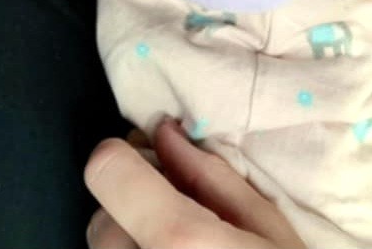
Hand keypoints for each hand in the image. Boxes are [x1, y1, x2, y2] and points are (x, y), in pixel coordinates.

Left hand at [85, 119, 305, 248]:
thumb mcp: (270, 231)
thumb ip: (212, 179)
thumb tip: (166, 133)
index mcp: (177, 238)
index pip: (105, 168)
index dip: (123, 160)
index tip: (148, 161)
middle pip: (101, 220)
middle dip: (131, 211)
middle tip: (177, 218)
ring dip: (129, 242)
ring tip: (174, 247)